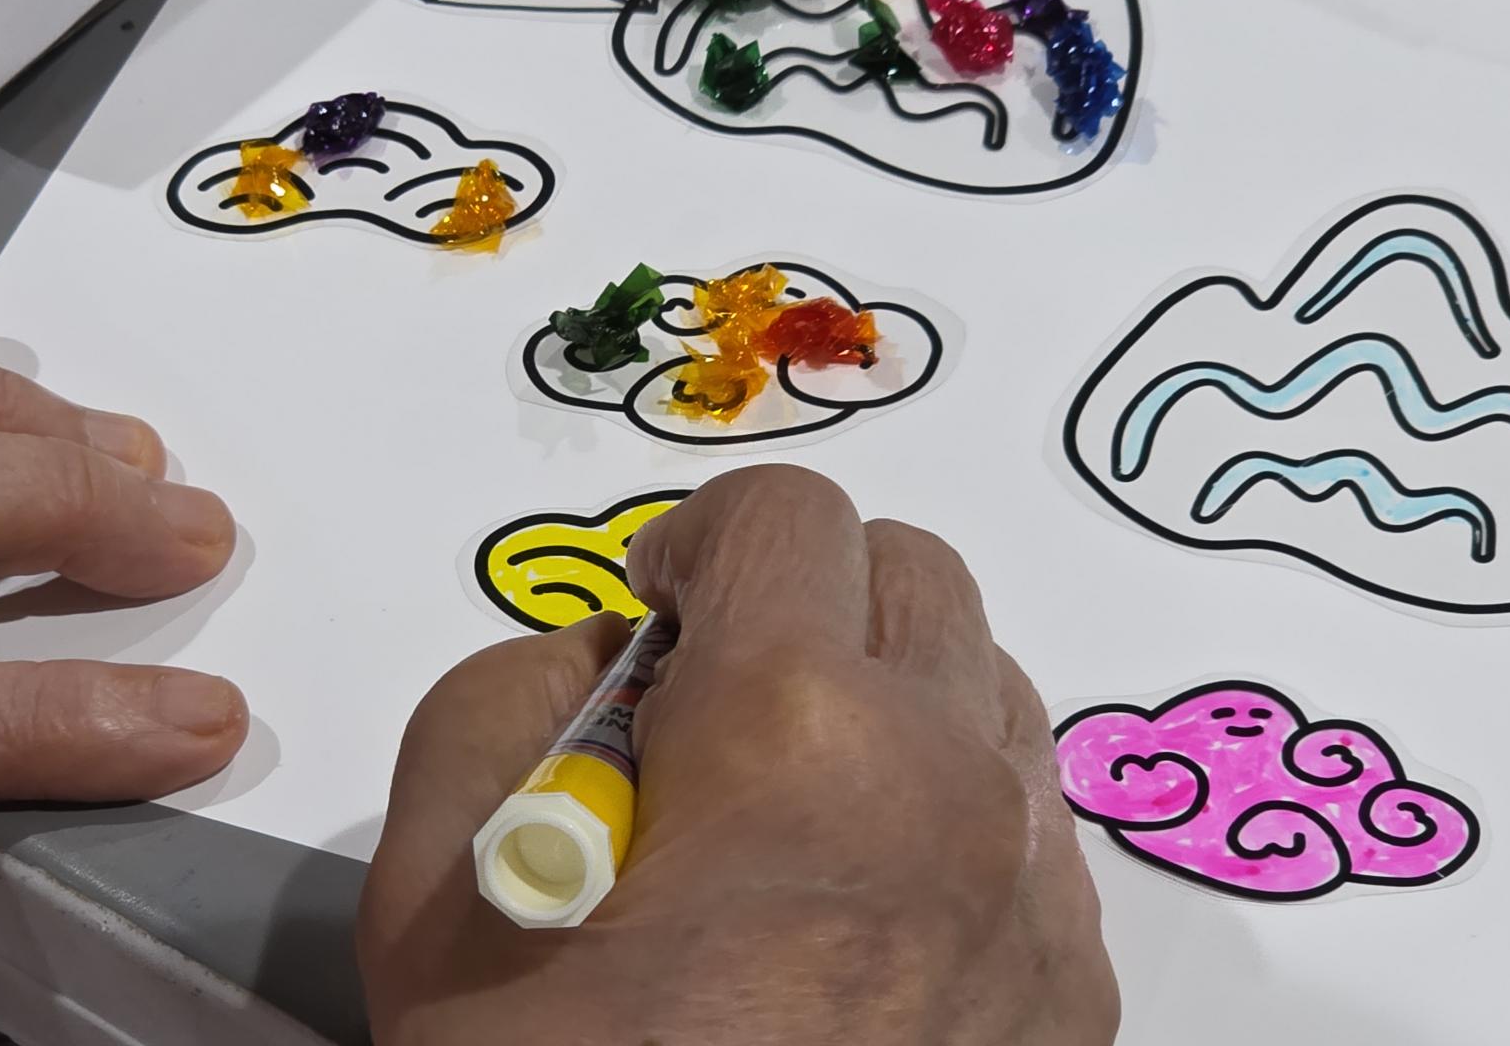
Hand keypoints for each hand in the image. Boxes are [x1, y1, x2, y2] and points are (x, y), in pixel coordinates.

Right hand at [359, 465, 1117, 1044]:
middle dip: (809, 595)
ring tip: (801, 800)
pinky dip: (958, 806)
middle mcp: (952, 782)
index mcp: (797, 727)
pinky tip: (868, 905)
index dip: (698, 540)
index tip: (656, 615)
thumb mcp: (431, 894)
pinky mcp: (1078, 993)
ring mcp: (1038, 892)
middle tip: (723, 695)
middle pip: (917, 573)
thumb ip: (498, 701)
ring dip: (895, 691)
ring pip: (992, 685)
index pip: (785, 515)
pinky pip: (1035, 821)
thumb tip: (610, 658)